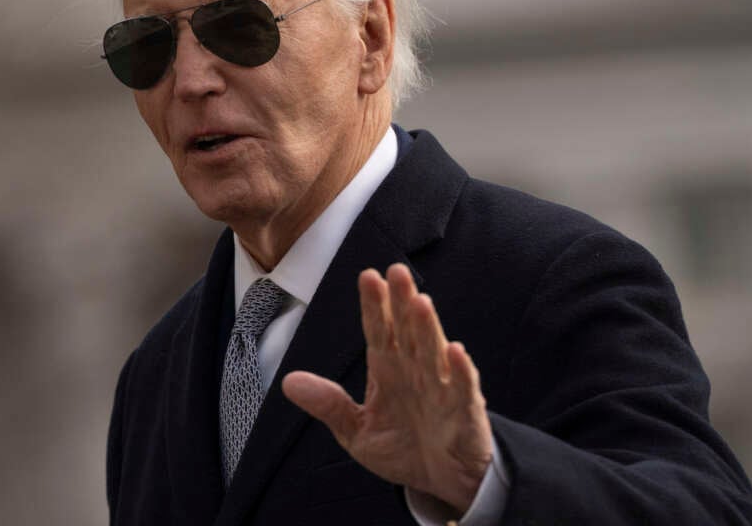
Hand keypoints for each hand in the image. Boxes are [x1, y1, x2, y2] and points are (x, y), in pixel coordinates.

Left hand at [282, 263, 491, 514]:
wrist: (441, 480)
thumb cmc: (403, 446)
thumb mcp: (356, 430)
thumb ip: (329, 404)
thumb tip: (288, 383)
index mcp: (388, 369)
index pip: (378, 330)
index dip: (373, 305)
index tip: (367, 276)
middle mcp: (414, 370)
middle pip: (406, 331)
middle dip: (401, 302)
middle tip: (396, 271)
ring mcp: (440, 388)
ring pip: (433, 351)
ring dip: (427, 328)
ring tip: (420, 302)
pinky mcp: (463, 411)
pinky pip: (462, 388)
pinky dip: (460, 371)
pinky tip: (456, 351)